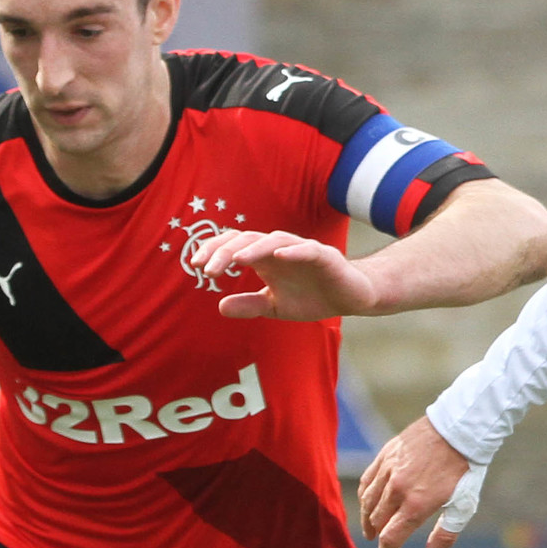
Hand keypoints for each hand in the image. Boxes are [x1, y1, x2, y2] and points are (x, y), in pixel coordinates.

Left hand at [195, 228, 376, 321]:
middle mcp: (279, 250)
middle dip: (224, 252)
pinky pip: (307, 250)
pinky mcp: (324, 256)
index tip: (195, 266)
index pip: (234, 247)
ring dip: (253, 249)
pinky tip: (279, 256)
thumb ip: (249, 305)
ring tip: (236, 259)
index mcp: (265, 260)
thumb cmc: (312, 297)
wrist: (351, 297)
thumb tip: (220, 307)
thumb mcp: (275, 306)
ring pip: (273, 241)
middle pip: (247, 241)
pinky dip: (293, 251)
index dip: (214, 252)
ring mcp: (301, 250)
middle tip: (206, 268)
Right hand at [357, 415, 477, 547]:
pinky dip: (365, 496)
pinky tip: (369, 502)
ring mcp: (388, 471)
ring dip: (368, 519)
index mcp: (416, 505)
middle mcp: (397, 489)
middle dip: (379, 537)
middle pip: (376, 522)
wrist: (459, 429)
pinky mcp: (385, 456)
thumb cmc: (464, 469)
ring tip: (372, 527)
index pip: (390, 538)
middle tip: (385, 543)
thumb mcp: (463, 506)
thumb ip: (445, 534)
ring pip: (368, 503)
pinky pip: (366, 481)